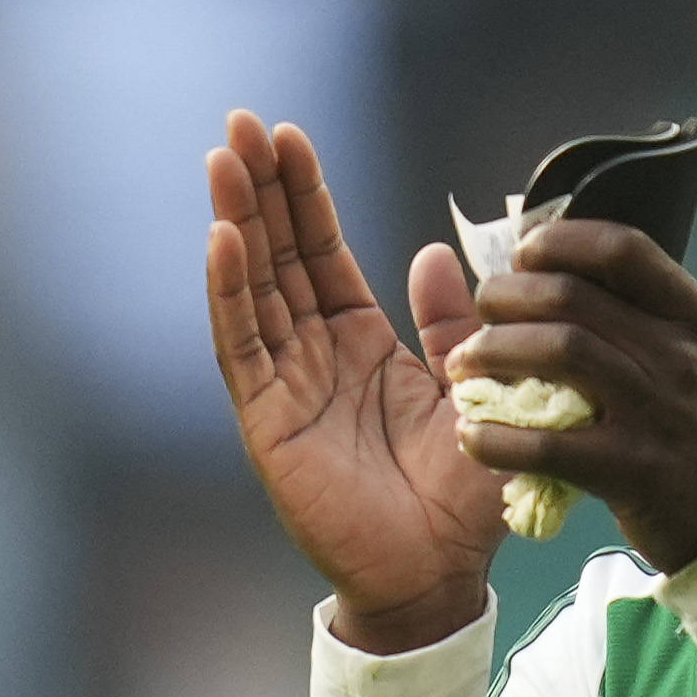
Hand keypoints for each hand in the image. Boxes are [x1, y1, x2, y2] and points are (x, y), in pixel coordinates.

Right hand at [203, 111, 501, 653]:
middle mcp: (313, 358)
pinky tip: (223, 240)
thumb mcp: (473, 388)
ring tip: (223, 160)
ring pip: (252, 289)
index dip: (305, 195)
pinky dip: (230, 293)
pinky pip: (243, 347)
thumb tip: (433, 255)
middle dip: (260, 189)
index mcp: (360, 345)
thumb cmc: (457, 495)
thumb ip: (453, 324)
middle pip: (277, 256)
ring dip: (237, 222)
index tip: (290, 134)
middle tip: (239, 121)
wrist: (437, 575)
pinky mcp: (268, 422)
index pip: (321, 254)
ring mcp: (284, 387)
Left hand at [451, 217, 696, 570]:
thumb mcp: (693, 355)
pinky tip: (472, 437)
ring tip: (461, 365)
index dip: (559, 241)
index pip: (621, 249)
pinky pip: (548, 445)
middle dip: (507, 297)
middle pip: (572, 296)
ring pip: (559, 351)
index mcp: (692, 316)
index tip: (522, 255)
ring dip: (493, 352)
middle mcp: (679, 354)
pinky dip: (498, 438)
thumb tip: (561, 270)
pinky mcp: (632, 471)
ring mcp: (657, 412)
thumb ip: (639, 313)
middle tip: (480, 312)